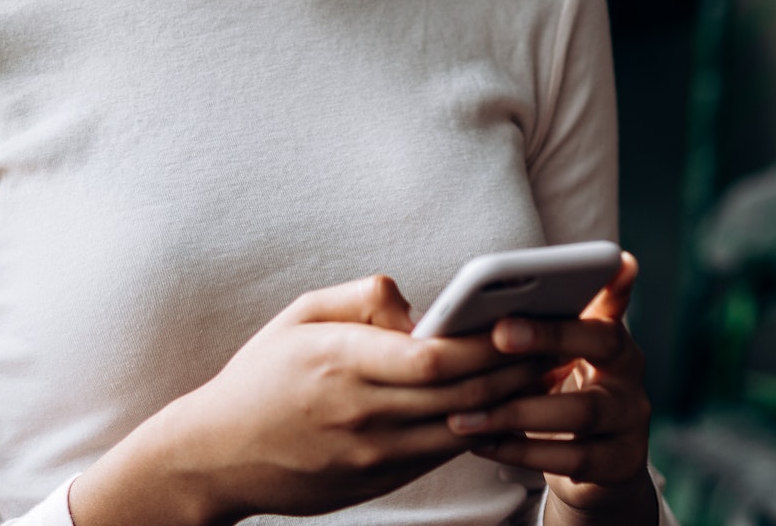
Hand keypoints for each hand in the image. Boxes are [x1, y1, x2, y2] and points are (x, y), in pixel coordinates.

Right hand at [68, 275, 554, 525]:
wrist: (221, 454)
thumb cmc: (260, 375)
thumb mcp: (298, 315)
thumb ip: (362, 297)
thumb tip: (419, 304)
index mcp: (342, 361)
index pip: (435, 358)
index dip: (486, 344)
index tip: (519, 320)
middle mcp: (363, 412)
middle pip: (462, 396)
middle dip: (514, 370)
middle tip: (554, 343)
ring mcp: (374, 453)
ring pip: (463, 429)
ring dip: (509, 403)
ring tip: (542, 373)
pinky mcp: (380, 478)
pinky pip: (443, 452)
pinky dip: (479, 429)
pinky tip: (501, 406)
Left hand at [446, 253, 657, 522]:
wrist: (598, 464)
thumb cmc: (560, 393)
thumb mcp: (553, 359)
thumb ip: (531, 327)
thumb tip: (472, 299)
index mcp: (612, 338)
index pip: (606, 304)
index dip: (607, 286)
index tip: (601, 265)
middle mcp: (629, 373)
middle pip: (601, 345)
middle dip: (550, 336)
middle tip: (498, 332)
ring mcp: (630, 420)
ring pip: (581, 412)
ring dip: (518, 411)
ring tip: (466, 414)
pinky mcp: (621, 464)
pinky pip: (570, 459)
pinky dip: (521, 451)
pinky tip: (481, 443)